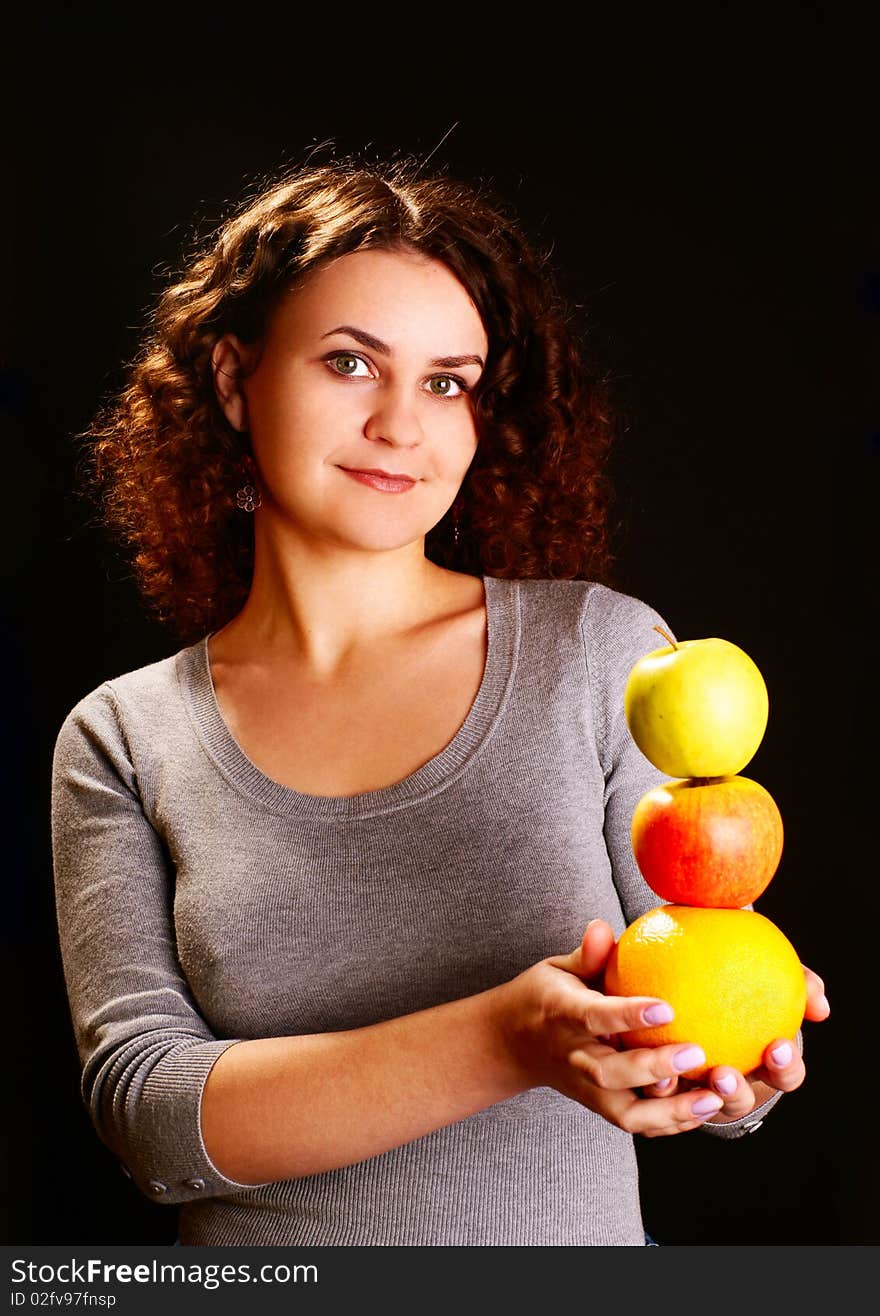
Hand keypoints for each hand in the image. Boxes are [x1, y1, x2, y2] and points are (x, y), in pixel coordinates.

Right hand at [496, 920, 730, 1137]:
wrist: (513, 1044)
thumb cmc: (544, 998)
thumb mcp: (557, 969)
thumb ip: (587, 954)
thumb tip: (604, 927)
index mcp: (563, 1015)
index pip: (595, 1017)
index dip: (628, 1015)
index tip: (667, 1008)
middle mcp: (574, 1056)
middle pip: (610, 1073)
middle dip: (654, 1068)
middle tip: (696, 1053)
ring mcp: (586, 1088)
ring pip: (625, 1113)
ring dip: (670, 1111)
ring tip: (712, 1099)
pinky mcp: (599, 1106)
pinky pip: (635, 1124)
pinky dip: (670, 1124)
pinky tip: (704, 1110)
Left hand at [643, 963, 829, 1121]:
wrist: (680, 980)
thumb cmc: (735, 979)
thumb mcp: (763, 972)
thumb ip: (796, 982)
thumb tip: (822, 1004)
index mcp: (759, 1061)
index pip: (783, 1074)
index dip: (786, 1068)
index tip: (778, 1046)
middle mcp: (726, 1082)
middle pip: (737, 1100)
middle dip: (734, 1092)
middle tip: (722, 1073)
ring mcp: (692, 1088)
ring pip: (691, 1103)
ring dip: (683, 1094)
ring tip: (664, 1072)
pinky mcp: (656, 1085)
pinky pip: (654, 1089)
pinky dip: (650, 1080)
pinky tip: (636, 1058)